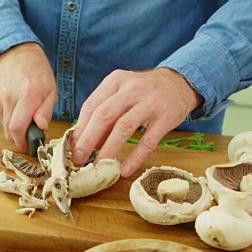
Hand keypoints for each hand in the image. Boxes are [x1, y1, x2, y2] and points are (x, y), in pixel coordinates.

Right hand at [0, 42, 57, 151]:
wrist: (17, 54)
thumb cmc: (37, 71)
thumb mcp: (51, 90)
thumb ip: (46, 110)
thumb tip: (41, 127)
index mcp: (27, 96)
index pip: (18, 127)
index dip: (24, 142)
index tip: (31, 146)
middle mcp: (9, 99)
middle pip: (10, 132)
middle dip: (21, 139)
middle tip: (31, 137)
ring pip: (5, 128)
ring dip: (16, 130)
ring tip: (27, 120)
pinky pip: (1, 120)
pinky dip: (10, 121)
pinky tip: (18, 112)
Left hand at [71, 68, 202, 177]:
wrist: (179, 83)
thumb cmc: (143, 92)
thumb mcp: (122, 93)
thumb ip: (105, 113)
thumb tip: (84, 142)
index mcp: (115, 81)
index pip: (91, 105)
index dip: (80, 128)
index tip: (71, 147)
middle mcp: (132, 89)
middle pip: (104, 115)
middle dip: (88, 140)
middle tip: (78, 159)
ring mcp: (150, 102)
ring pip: (124, 127)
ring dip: (108, 149)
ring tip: (98, 167)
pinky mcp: (165, 118)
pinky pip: (147, 141)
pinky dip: (135, 157)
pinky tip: (124, 170)